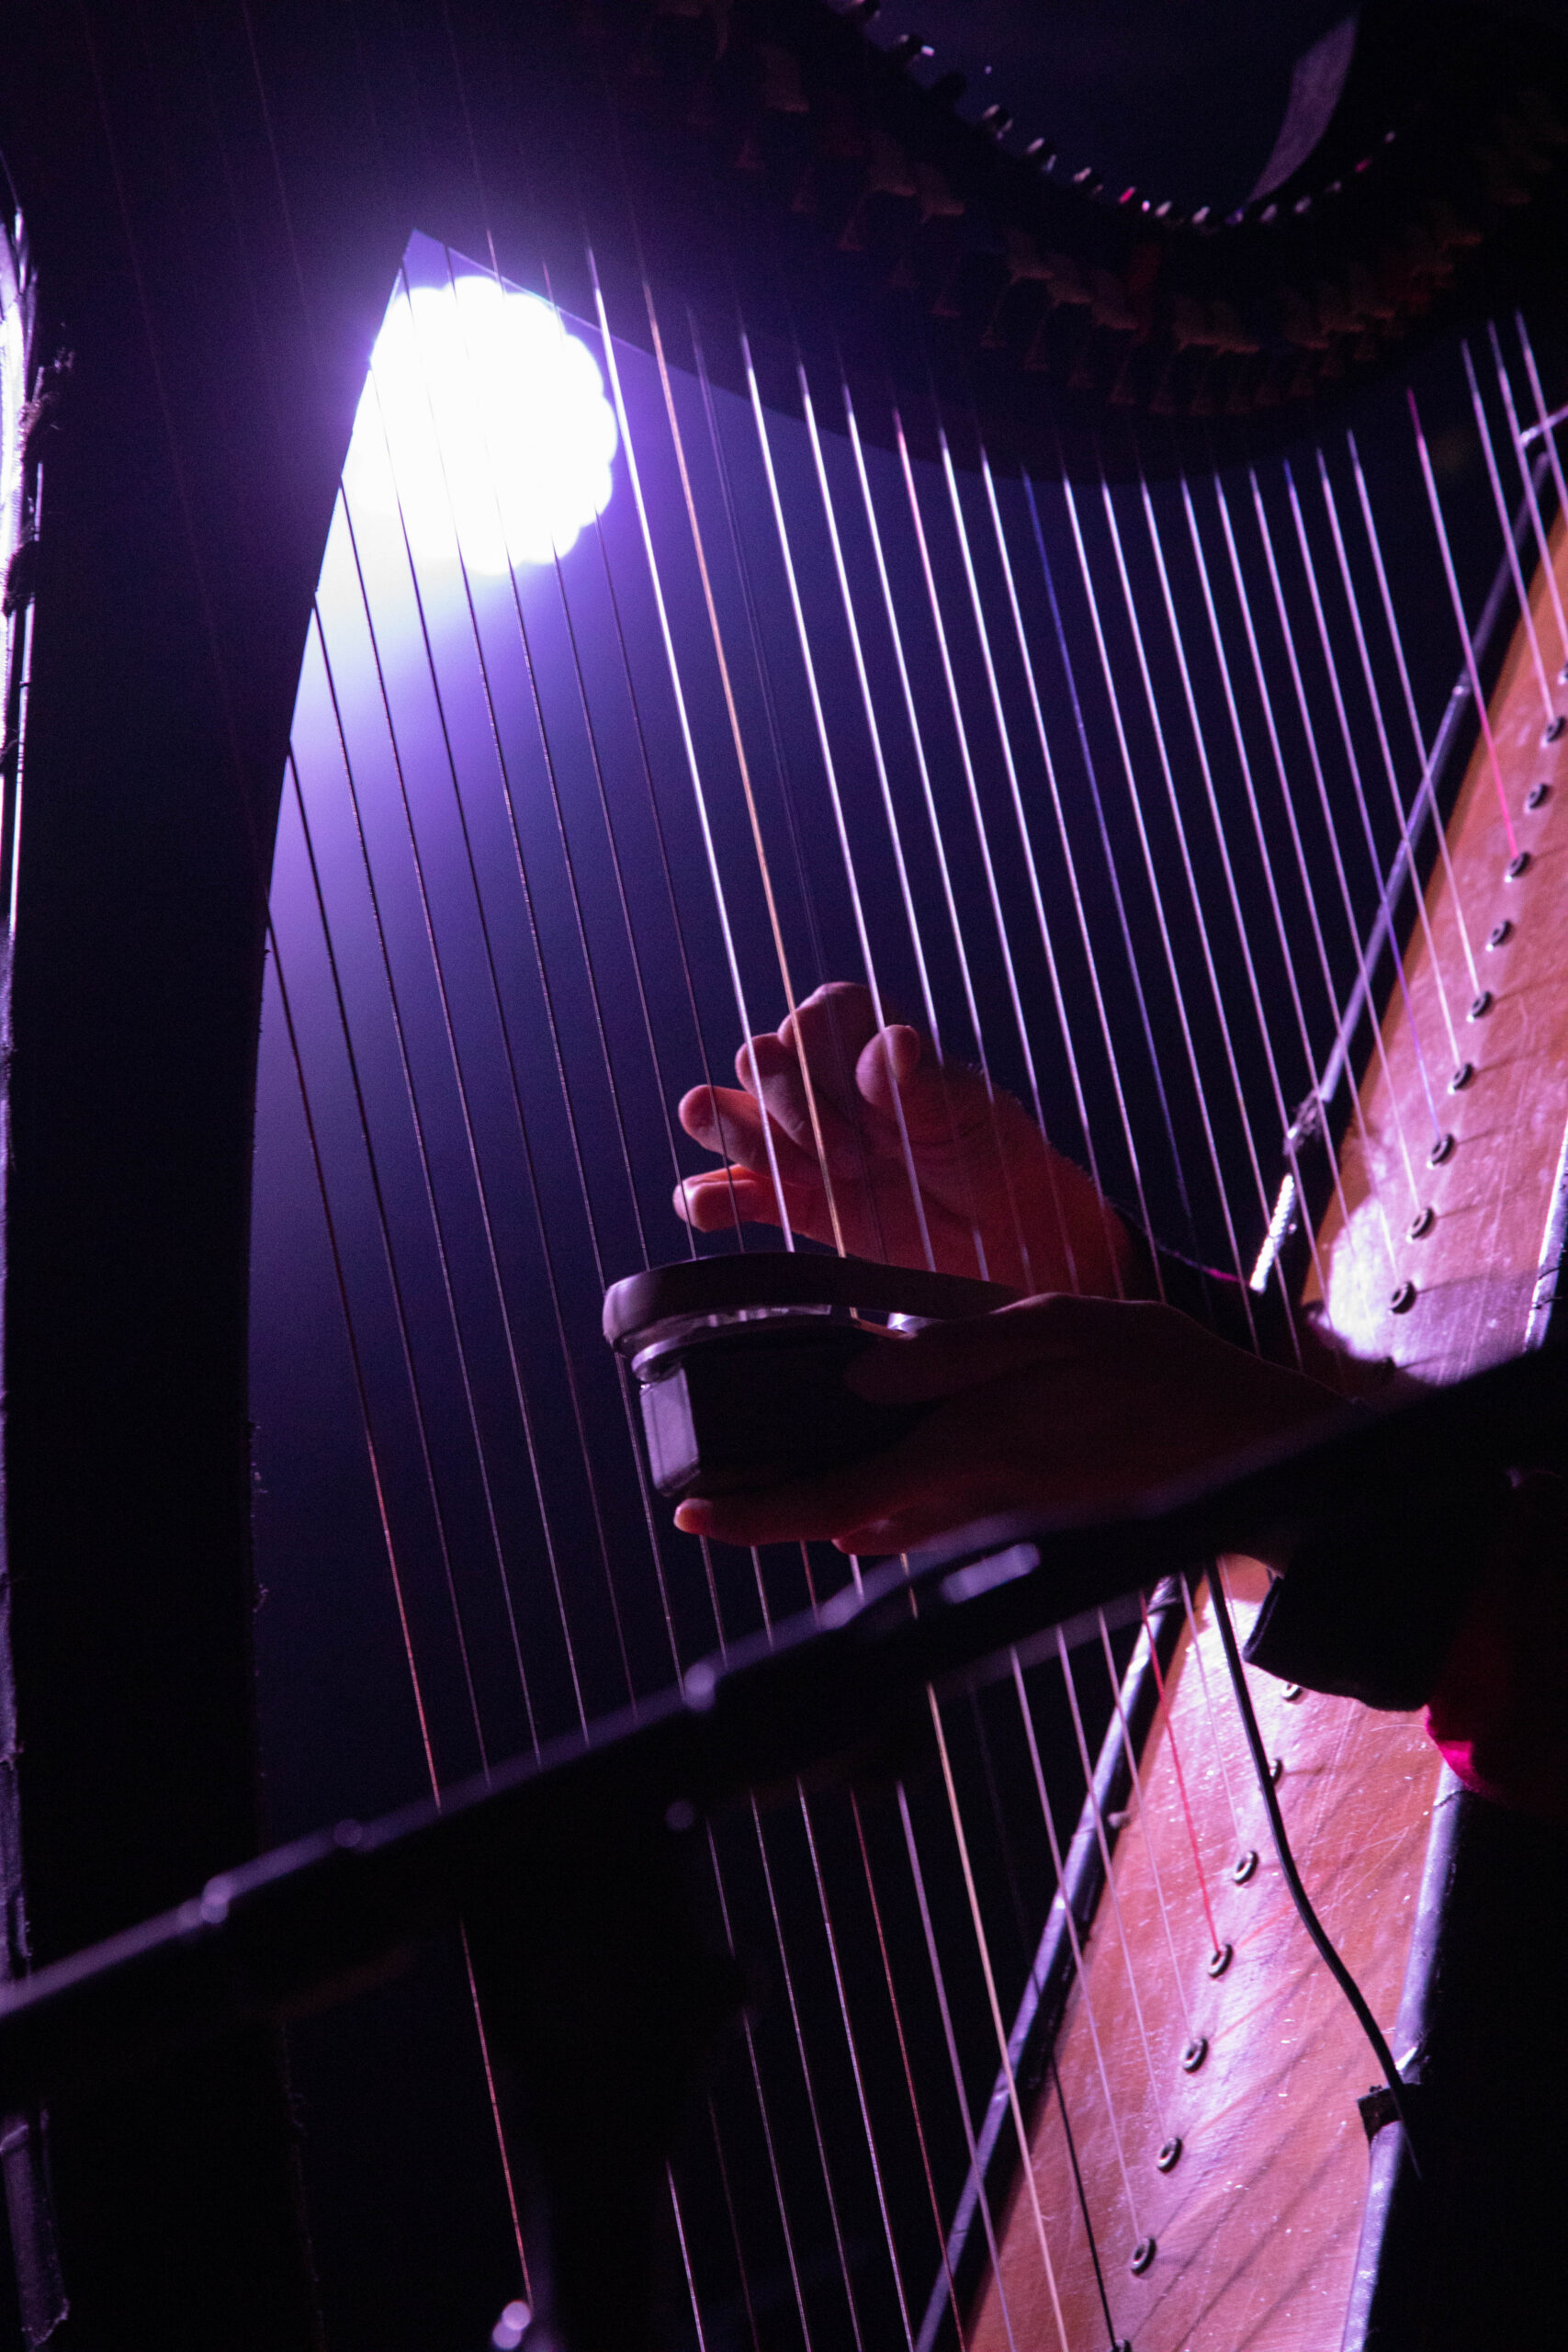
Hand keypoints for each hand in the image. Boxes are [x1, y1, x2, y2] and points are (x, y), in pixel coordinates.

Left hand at [673, 1293, 1338, 1554]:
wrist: (1252, 1446)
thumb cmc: (1163, 1377)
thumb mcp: (1056, 1328)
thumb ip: (952, 1353)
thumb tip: (859, 1377)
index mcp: (966, 1450)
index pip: (834, 1503)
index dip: (754, 1517)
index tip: (690, 1513)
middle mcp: (972, 1502)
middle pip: (848, 1520)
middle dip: (785, 1500)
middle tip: (729, 1466)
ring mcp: (999, 1520)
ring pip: (888, 1522)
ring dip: (838, 1498)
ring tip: (793, 1457)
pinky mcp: (1024, 1521)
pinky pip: (935, 1520)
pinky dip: (895, 1499)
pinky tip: (888, 1465)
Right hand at [674, 983, 1128, 1295]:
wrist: (1005, 1242)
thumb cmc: (997, 1158)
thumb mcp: (972, 1117)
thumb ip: (920, 1086)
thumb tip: (891, 1043)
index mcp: (869, 1041)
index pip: (815, 1016)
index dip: (824, 1054)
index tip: (866, 1105)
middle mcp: (824, 1082)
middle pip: (762, 1061)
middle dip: (793, 1106)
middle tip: (854, 1159)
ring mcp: (797, 1140)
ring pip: (726, 1112)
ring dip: (743, 1139)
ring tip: (801, 1177)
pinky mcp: (783, 1200)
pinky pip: (720, 1189)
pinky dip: (707, 1196)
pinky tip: (716, 1208)